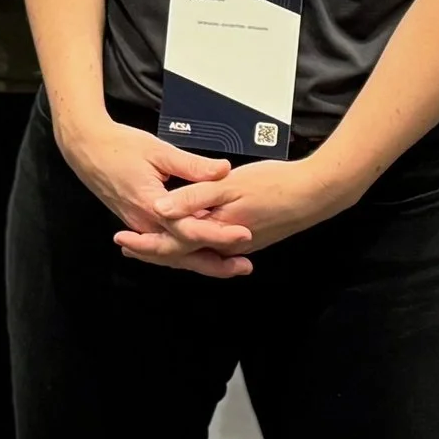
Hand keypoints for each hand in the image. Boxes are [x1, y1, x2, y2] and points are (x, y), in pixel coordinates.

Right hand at [56, 113, 249, 278]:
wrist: (86, 149)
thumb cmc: (119, 146)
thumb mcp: (158, 150)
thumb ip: (192, 165)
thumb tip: (223, 170)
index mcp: (151, 204)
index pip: (189, 229)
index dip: (218, 234)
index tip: (243, 234)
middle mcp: (144, 222)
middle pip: (182, 253)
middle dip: (214, 263)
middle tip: (244, 266)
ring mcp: (139, 226)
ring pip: (172, 255)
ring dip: (201, 263)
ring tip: (230, 267)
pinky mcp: (138, 224)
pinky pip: (163, 247)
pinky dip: (182, 254)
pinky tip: (199, 256)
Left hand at [118, 158, 354, 266]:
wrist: (317, 192)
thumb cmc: (275, 184)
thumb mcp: (229, 184)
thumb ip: (193, 196)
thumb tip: (160, 209)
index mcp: (217, 233)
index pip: (172, 245)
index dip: (145, 244)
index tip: (122, 241)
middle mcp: (226, 246)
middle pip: (182, 255)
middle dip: (153, 252)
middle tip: (125, 247)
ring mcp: (238, 244)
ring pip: (196, 253)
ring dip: (170, 249)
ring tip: (145, 246)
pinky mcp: (247, 238)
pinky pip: (211, 247)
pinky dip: (191, 244)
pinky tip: (184, 235)